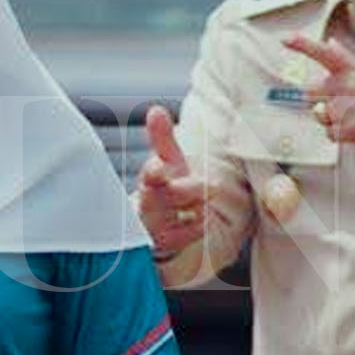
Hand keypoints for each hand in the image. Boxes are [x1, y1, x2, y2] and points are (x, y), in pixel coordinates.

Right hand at [135, 106, 207, 256]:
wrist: (159, 226)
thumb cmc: (166, 189)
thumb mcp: (168, 163)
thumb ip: (162, 138)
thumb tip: (155, 111)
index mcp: (148, 181)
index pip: (148, 175)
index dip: (153, 171)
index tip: (158, 167)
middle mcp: (148, 205)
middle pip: (163, 197)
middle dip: (184, 190)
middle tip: (206, 186)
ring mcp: (156, 227)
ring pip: (177, 216)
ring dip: (195, 207)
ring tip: (202, 201)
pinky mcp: (166, 244)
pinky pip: (189, 234)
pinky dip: (198, 225)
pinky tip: (201, 218)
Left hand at [283, 33, 354, 157]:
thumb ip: (347, 60)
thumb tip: (329, 43)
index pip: (325, 52)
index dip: (302, 44)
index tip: (285, 39)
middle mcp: (349, 85)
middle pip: (310, 91)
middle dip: (319, 99)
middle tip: (341, 105)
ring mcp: (348, 106)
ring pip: (320, 115)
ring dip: (332, 120)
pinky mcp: (350, 128)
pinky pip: (329, 133)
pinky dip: (340, 135)